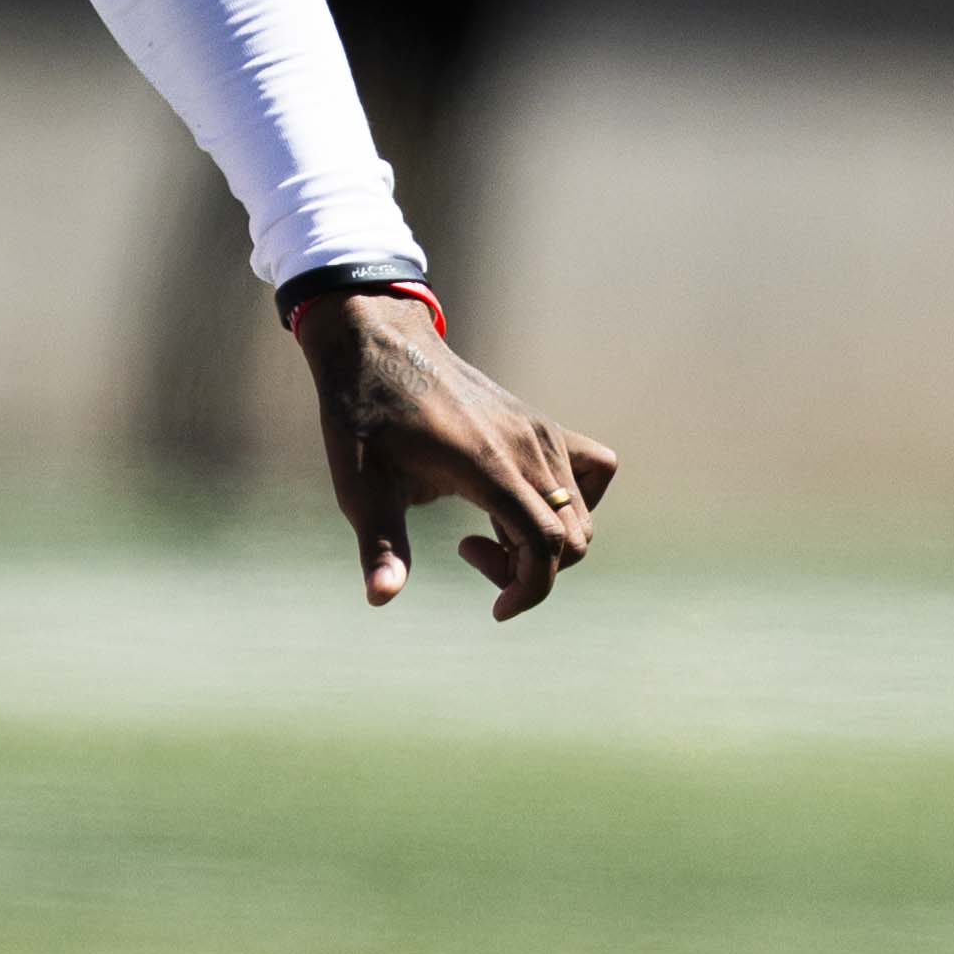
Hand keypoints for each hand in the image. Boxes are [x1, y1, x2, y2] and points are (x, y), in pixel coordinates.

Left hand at [302, 292, 616, 620]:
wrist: (375, 342)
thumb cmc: (361, 415)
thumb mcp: (358, 485)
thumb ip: (379, 545)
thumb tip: (380, 599)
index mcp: (488, 464)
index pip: (546, 544)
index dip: (530, 590)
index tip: (496, 610)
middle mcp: (529, 445)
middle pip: (571, 536)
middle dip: (530, 570)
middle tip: (468, 553)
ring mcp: (541, 431)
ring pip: (580, 512)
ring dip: (544, 542)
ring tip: (484, 531)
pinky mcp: (541, 423)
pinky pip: (594, 470)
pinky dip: (570, 503)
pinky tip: (519, 503)